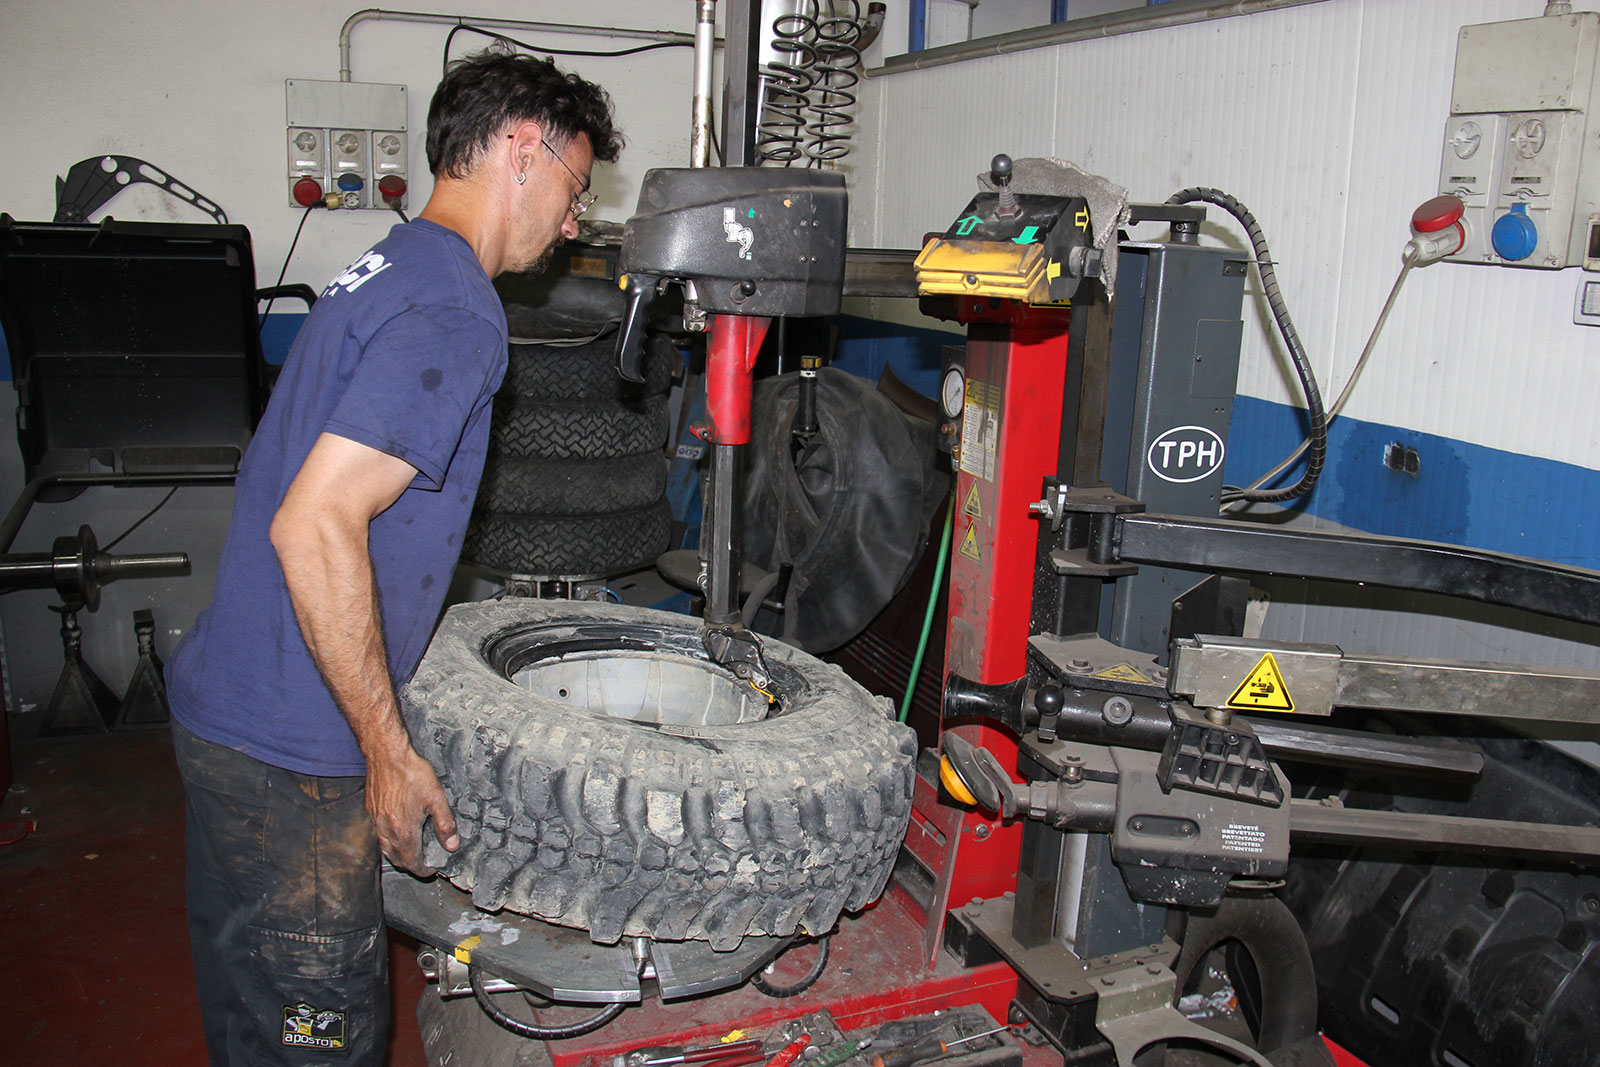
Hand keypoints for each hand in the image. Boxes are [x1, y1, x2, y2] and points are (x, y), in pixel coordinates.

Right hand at [365, 744, 459, 874]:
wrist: (386, 755)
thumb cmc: (411, 774)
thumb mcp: (436, 798)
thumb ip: (445, 824)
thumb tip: (451, 845)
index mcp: (404, 831)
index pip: (412, 862)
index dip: (423, 870)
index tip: (431, 869)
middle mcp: (387, 831)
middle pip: (396, 859)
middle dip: (410, 865)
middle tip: (423, 861)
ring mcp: (376, 821)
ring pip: (385, 848)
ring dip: (398, 854)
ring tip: (411, 850)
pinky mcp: (370, 811)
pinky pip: (378, 834)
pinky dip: (388, 840)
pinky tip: (398, 830)